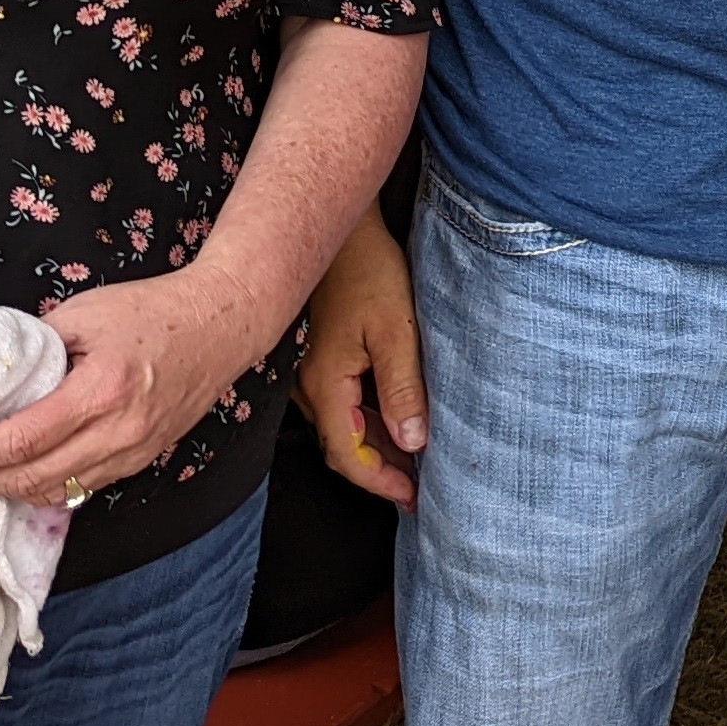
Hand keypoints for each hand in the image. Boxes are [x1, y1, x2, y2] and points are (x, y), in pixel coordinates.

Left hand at [0, 270, 274, 502]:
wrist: (220, 324)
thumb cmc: (152, 309)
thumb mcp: (85, 312)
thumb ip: (34, 349)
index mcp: (101, 391)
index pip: (18, 440)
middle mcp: (118, 432)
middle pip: (29, 478)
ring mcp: (132, 452)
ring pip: (52, 491)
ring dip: (2, 489)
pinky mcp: (139, 459)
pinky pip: (78, 486)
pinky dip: (38, 485)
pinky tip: (12, 473)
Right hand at [298, 212, 426, 506]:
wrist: (338, 226)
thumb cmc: (367, 270)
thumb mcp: (395, 330)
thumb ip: (402, 389)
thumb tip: (413, 443)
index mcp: (325, 385)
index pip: (348, 456)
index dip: (381, 482)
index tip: (413, 498)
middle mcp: (308, 385)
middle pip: (342, 447)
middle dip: (379, 471)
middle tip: (419, 487)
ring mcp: (308, 371)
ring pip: (340, 426)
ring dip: (375, 445)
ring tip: (415, 458)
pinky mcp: (317, 356)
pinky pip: (339, 404)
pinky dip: (367, 420)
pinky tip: (395, 418)